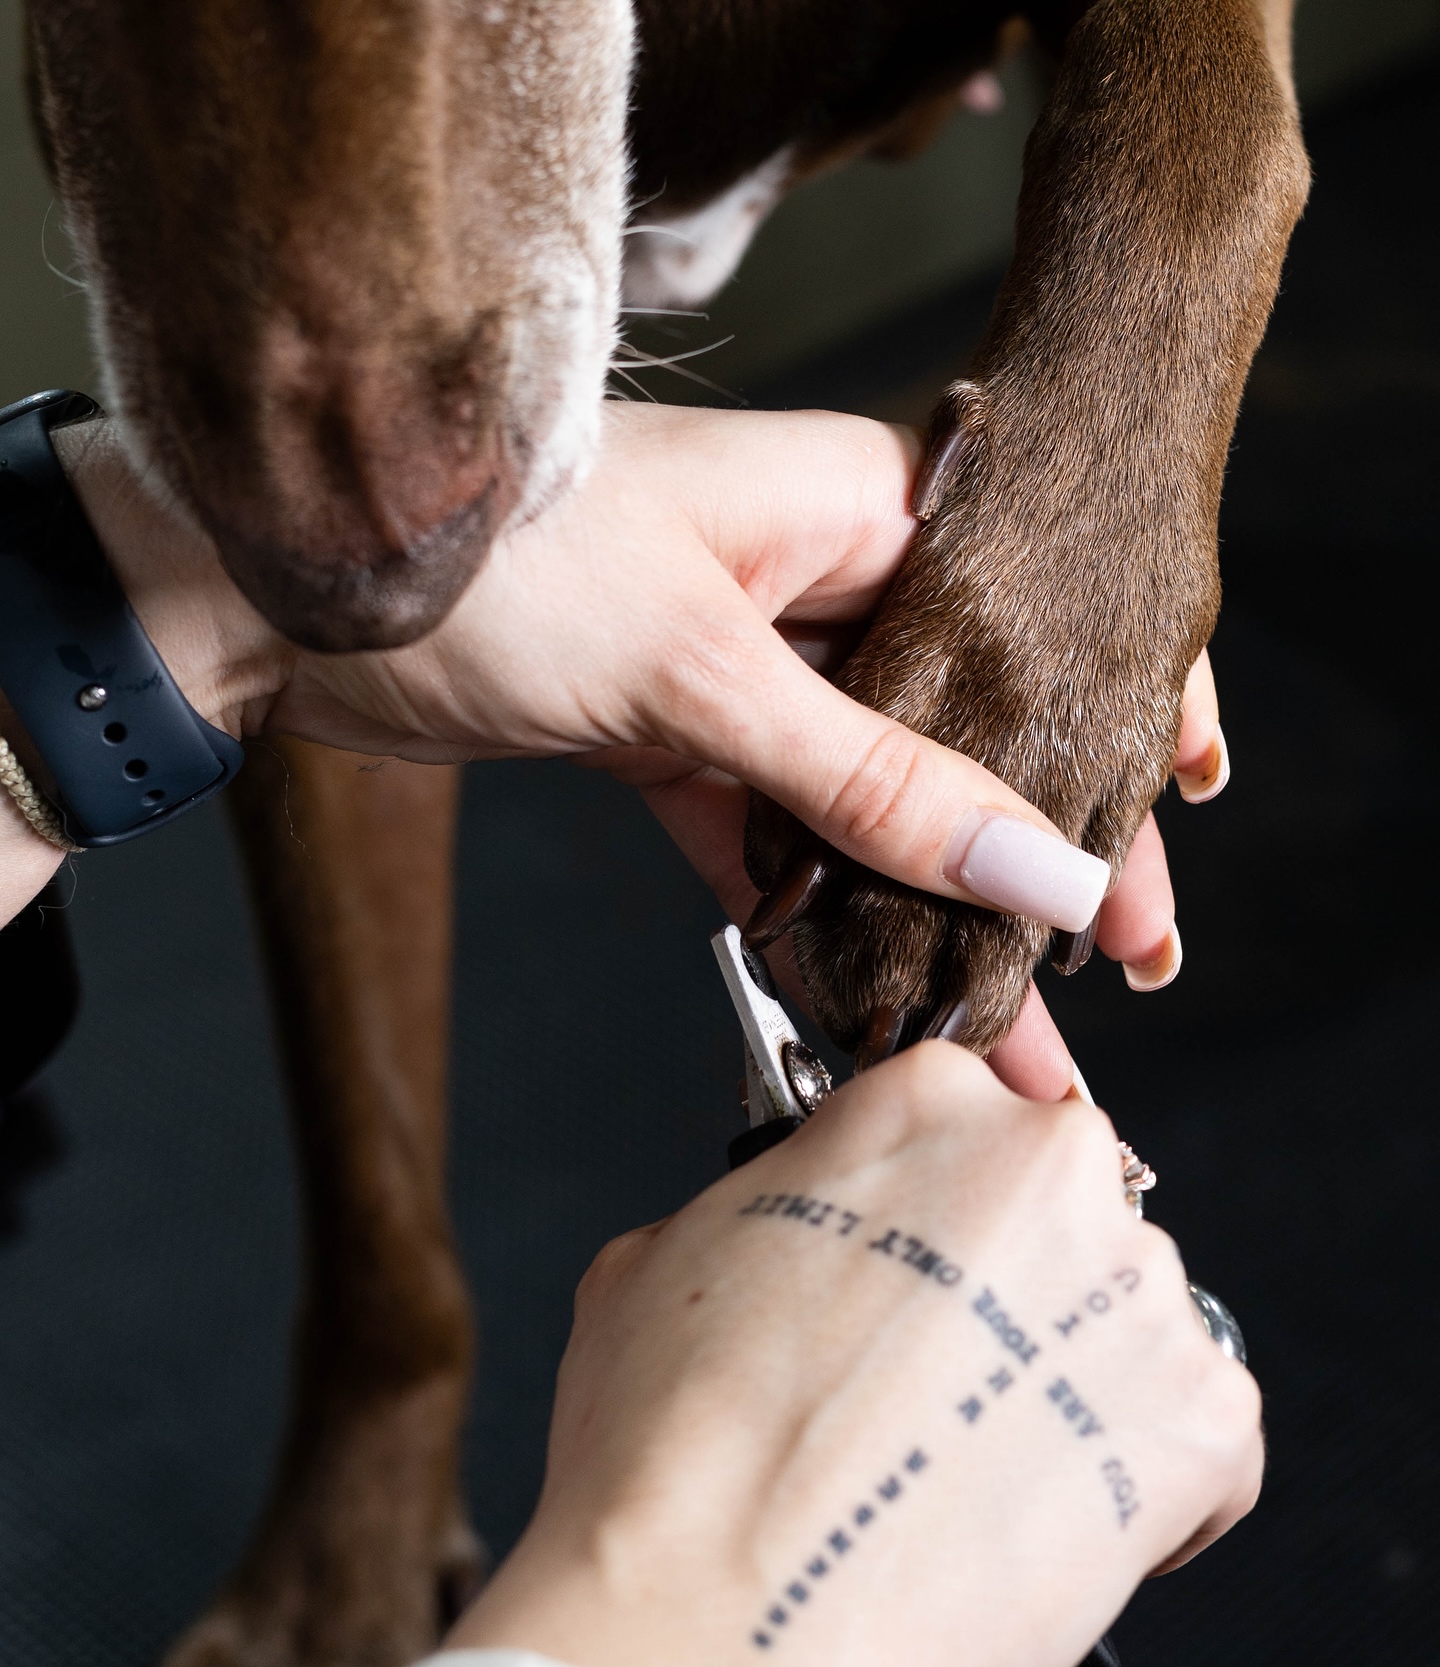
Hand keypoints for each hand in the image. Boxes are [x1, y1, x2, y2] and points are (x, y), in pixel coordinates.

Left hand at [28, 407, 1224, 1094]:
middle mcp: (816, 577)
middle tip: (1126, 967)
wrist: (282, 590)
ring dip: (933, 910)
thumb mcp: (704, 670)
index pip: (1033, 616)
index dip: (1114, 716)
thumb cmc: (490, 562)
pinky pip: (776, 839)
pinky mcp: (673, 734)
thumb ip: (875, 780)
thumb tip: (1035, 865)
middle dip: (1039, 850)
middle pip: (970, 724)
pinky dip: (817, 918)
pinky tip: (873, 1002)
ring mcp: (743, 664)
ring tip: (1009, 1031)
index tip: (1177, 818)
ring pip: (876, 799)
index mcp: (854, 506)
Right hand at [448, 1044, 1261, 1666]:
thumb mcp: (669, 1249)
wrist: (724, 1626)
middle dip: (1007, 1281)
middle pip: (1056, 1206)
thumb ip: (778, 1204)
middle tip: (930, 1370)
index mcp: (923, 1103)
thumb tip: (802, 1233)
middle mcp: (1047, 1170)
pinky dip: (1140, 1484)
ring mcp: (1136, 1294)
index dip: (924, 1201)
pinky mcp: (1201, 1424)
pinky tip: (1040, 1518)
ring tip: (971, 1462)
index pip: (961, 1112)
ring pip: (1124, 1317)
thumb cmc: (678, 1454)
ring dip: (1068, 1377)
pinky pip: (1202, 1435)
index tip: (915, 1249)